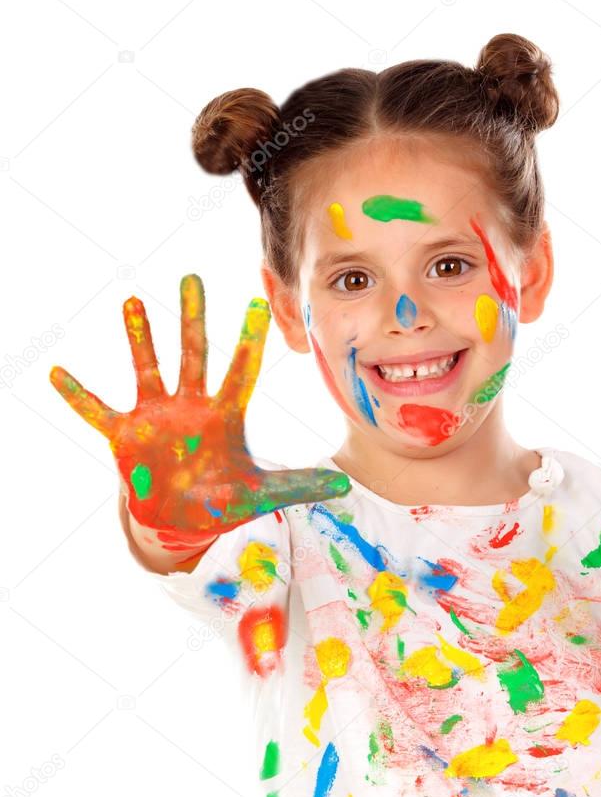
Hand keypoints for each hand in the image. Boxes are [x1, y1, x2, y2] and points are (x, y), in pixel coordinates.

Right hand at [50, 273, 349, 549]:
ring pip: (148, 368)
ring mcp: (156, 417)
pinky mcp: (125, 435)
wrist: (182, 519)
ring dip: (141, 338)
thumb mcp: (262, 494)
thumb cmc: (222, 499)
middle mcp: (191, 406)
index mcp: (225, 415)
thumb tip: (346, 484)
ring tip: (133, 301)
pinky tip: (57, 372)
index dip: (250, 340)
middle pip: (194, 354)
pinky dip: (78, 396)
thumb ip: (300, 486)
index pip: (242, 370)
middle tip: (194, 277)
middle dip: (194, 318)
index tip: (260, 303)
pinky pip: (97, 411)